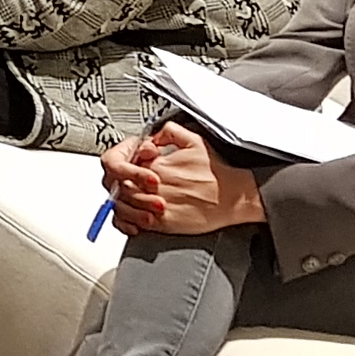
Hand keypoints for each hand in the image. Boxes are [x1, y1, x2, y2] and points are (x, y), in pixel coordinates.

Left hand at [105, 122, 265, 234]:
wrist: (233, 197)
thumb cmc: (216, 173)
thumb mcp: (195, 141)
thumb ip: (170, 132)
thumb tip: (154, 135)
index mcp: (159, 165)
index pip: (126, 164)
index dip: (125, 165)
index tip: (130, 167)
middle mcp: (156, 185)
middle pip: (122, 183)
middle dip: (121, 182)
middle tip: (128, 183)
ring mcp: (158, 205)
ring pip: (125, 203)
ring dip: (124, 201)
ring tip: (132, 197)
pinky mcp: (163, 223)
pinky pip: (135, 222)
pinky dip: (130, 220)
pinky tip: (136, 215)